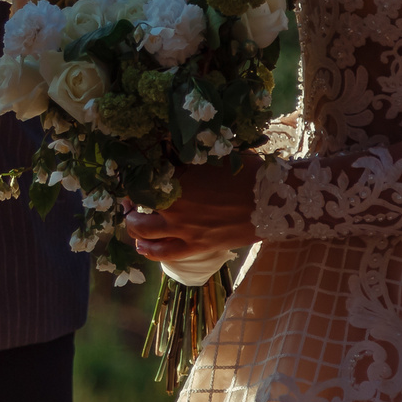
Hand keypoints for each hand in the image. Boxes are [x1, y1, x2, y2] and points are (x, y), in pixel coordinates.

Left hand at [124, 158, 260, 258]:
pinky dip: (149, 250)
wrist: (272, 201)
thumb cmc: (245, 172)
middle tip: (130, 199)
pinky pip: (164, 253)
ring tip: (133, 220)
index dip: (133, 178)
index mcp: (177, 180)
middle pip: (136, 206)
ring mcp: (183, 230)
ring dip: (133, 225)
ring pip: (142, 232)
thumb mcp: (212, 157)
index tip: (135, 174)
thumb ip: (185, 157)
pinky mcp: (196, 246)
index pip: (142, 180)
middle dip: (129, 203)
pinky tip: (141, 246)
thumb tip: (165, 148)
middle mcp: (174, 207)